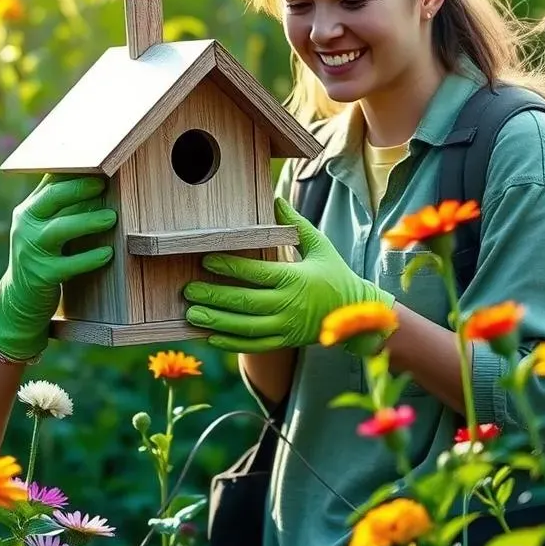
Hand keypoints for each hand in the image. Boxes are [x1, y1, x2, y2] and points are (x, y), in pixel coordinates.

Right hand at [0, 175, 117, 361]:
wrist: (18, 299)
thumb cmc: (42, 255)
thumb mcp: (44, 226)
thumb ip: (61, 204)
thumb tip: (95, 176)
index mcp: (29, 209)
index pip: (49, 181)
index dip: (72, 169)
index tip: (96, 160)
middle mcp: (25, 226)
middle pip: (50, 199)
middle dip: (77, 188)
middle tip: (103, 183)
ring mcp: (31, 251)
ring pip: (58, 230)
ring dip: (86, 222)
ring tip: (111, 218)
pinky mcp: (41, 276)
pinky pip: (68, 265)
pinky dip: (89, 258)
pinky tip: (108, 253)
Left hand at [183, 196, 392, 352]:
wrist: (356, 314)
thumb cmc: (335, 275)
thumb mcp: (320, 247)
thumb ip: (296, 225)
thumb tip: (276, 200)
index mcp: (296, 279)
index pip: (257, 272)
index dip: (230, 267)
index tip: (206, 260)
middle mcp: (289, 305)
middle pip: (246, 302)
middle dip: (214, 296)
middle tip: (188, 289)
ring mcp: (287, 327)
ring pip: (246, 327)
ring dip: (217, 321)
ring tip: (193, 313)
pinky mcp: (285, 341)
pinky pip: (255, 345)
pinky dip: (232, 342)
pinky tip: (211, 336)